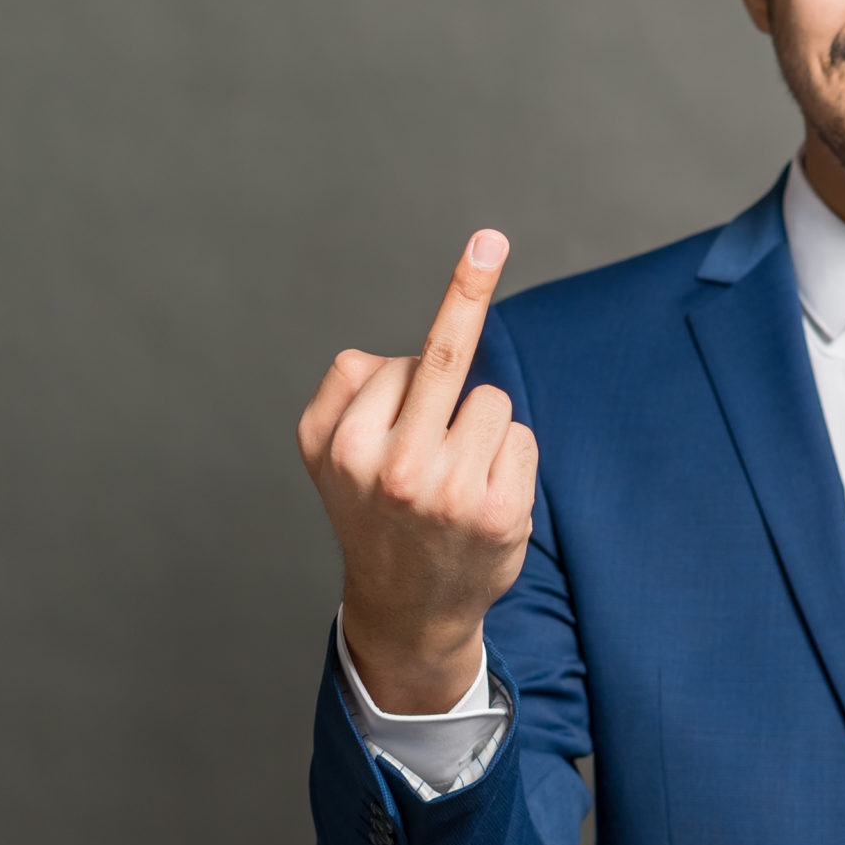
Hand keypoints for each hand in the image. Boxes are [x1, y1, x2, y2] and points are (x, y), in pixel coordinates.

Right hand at [295, 230, 538, 714]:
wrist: (407, 607)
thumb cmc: (373, 510)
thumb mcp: (326, 454)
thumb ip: (345, 389)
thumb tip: (395, 353)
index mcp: (340, 442)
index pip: (402, 363)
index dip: (416, 375)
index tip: (476, 250)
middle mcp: (387, 465)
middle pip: (446, 358)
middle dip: (466, 288)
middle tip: (489, 237)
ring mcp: (444, 490)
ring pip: (490, 400)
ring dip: (481, 428)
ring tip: (454, 477)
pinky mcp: (495, 511)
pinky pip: (519, 437)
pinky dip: (508, 459)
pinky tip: (481, 500)